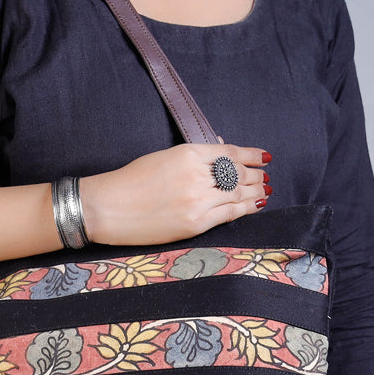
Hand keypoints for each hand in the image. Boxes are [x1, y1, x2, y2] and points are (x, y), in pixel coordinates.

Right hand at [78, 142, 271, 244]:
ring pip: (238, 194)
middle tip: (266, 176)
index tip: (263, 157)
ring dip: (256, 192)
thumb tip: (220, 150)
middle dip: (256, 175)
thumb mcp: (163, 157)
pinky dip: (245, 208)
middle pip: (238, 174)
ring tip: (265, 190)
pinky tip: (255, 205)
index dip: (251, 155)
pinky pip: (229, 214)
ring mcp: (198, 202)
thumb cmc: (130, 181)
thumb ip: (194, 155)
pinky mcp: (195, 224)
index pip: (230, 153)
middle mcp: (197, 176)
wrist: (108, 208)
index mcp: (188, 153)